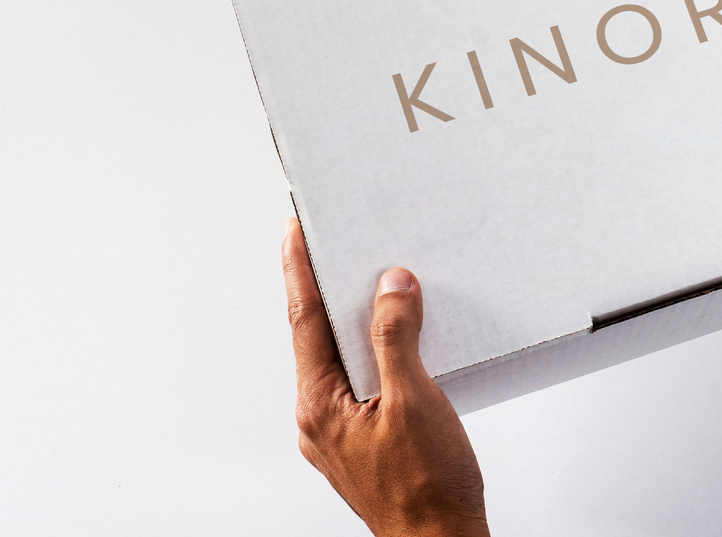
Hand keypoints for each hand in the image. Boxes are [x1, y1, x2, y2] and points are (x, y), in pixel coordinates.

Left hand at [282, 218, 489, 536]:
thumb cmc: (427, 491)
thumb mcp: (415, 401)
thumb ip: (397, 339)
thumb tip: (390, 289)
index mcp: (321, 405)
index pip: (305, 320)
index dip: (300, 270)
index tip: (294, 232)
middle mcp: (320, 419)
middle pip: (319, 337)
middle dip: (329, 290)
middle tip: (336, 245)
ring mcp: (340, 432)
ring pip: (343, 360)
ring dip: (358, 323)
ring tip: (376, 288)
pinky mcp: (364, 441)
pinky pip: (363, 382)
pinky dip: (376, 353)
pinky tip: (402, 344)